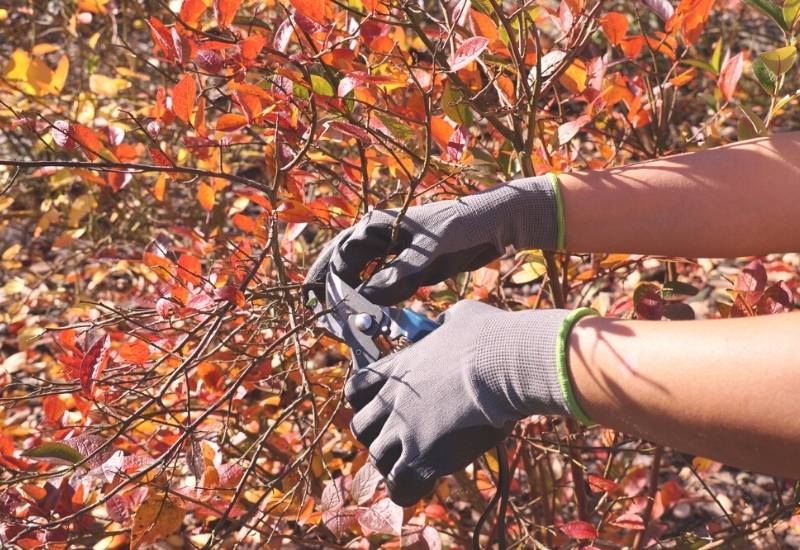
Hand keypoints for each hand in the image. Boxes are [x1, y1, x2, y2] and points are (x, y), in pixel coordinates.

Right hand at [304, 175, 560, 305]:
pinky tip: (372, 317)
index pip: (342, 256)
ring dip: (350, 297)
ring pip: (361, 277)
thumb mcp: (430, 251)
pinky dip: (375, 301)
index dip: (333, 283)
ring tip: (339, 321)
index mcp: (378, 225)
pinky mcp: (408, 266)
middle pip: (343, 264)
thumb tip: (366, 298)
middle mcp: (379, 237)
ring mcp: (392, 252)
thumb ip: (399, 273)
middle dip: (329, 288)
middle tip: (316, 314)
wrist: (495, 224)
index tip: (332, 308)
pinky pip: (383, 286)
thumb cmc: (462, 227)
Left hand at [345, 300, 579, 505]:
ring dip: (394, 462)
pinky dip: (406, 489)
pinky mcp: (421, 457)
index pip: (355, 389)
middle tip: (401, 439)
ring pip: (377, 458)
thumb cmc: (490, 337)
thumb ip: (446, 322)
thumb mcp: (461, 317)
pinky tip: (423, 484)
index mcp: (398, 367)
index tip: (384, 406)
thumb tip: (450, 320)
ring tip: (417, 463)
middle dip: (377, 435)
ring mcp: (403, 430)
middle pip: (360, 428)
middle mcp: (392, 400)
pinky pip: (399, 486)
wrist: (504, 364)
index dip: (365, 401)